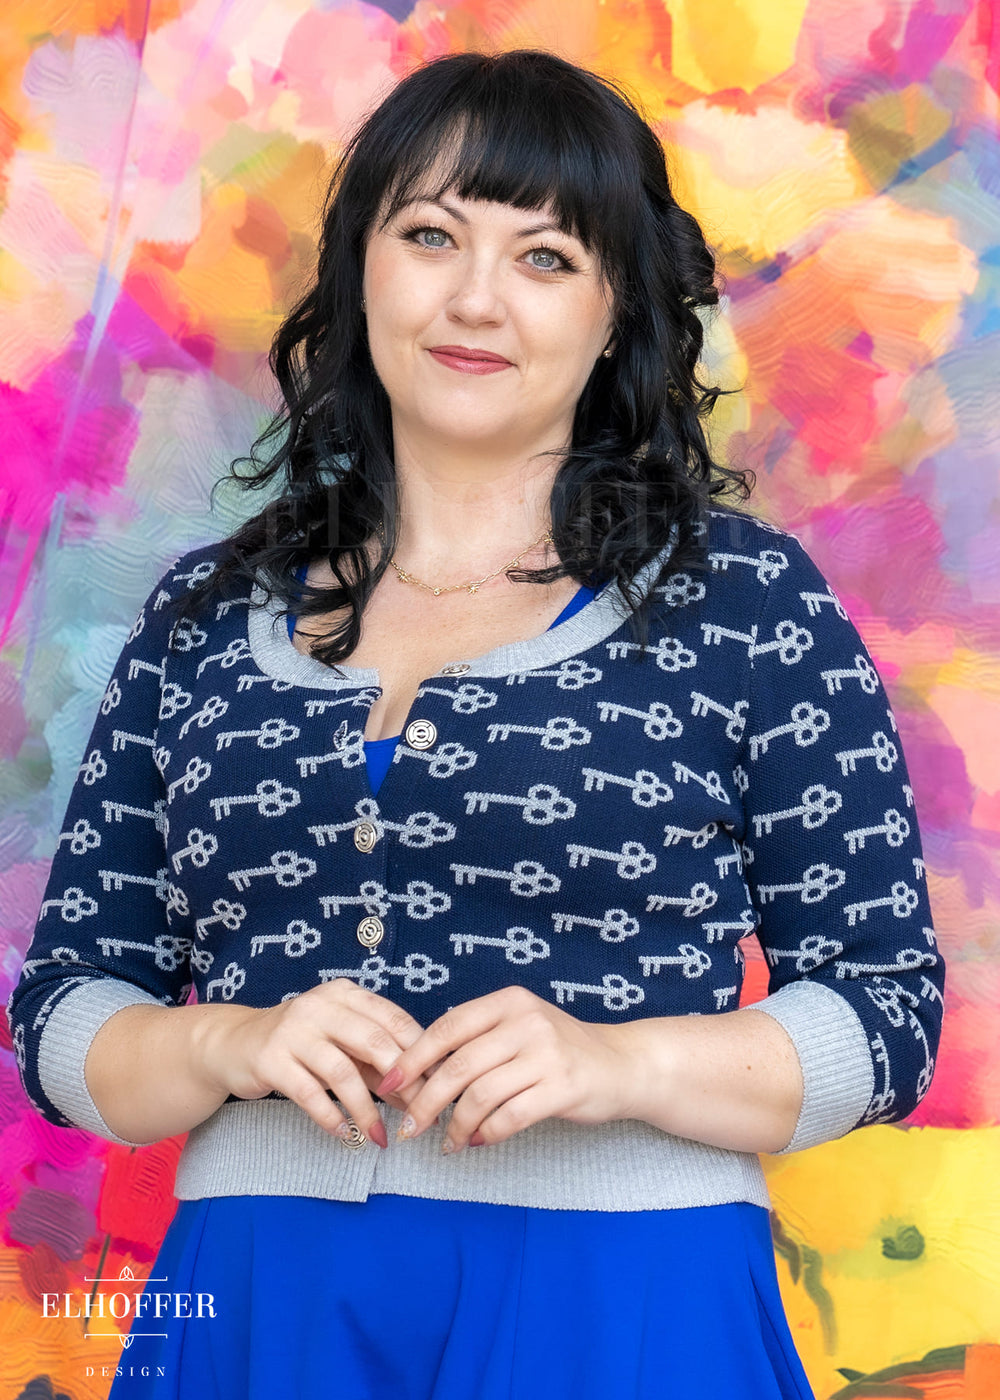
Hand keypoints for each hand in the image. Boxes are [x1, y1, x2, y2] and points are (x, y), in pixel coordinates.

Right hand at [199, 979, 437, 1147]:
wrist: (235, 1044)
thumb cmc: (302, 1045)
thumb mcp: (342, 1045)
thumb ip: (378, 1064)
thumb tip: (420, 1096)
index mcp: (345, 994)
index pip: (394, 1019)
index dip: (421, 1053)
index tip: (439, 1085)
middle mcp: (320, 1006)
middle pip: (374, 1041)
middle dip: (403, 1081)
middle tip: (419, 1114)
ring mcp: (293, 1031)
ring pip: (343, 1072)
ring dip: (366, 1110)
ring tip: (380, 1136)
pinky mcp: (271, 1060)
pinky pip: (309, 1094)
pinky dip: (331, 1117)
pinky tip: (344, 1135)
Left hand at [374, 985, 636, 1153]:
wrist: (621, 1064)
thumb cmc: (559, 1050)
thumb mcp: (519, 1028)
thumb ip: (477, 1041)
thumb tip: (417, 1074)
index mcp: (508, 1002)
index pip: (447, 1028)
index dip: (413, 1059)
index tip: (389, 1086)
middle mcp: (526, 1022)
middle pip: (458, 1066)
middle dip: (426, 1102)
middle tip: (410, 1128)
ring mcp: (546, 1054)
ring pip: (480, 1095)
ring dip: (456, 1126)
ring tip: (448, 1142)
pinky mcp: (562, 1088)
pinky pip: (508, 1117)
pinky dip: (485, 1134)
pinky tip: (477, 1141)